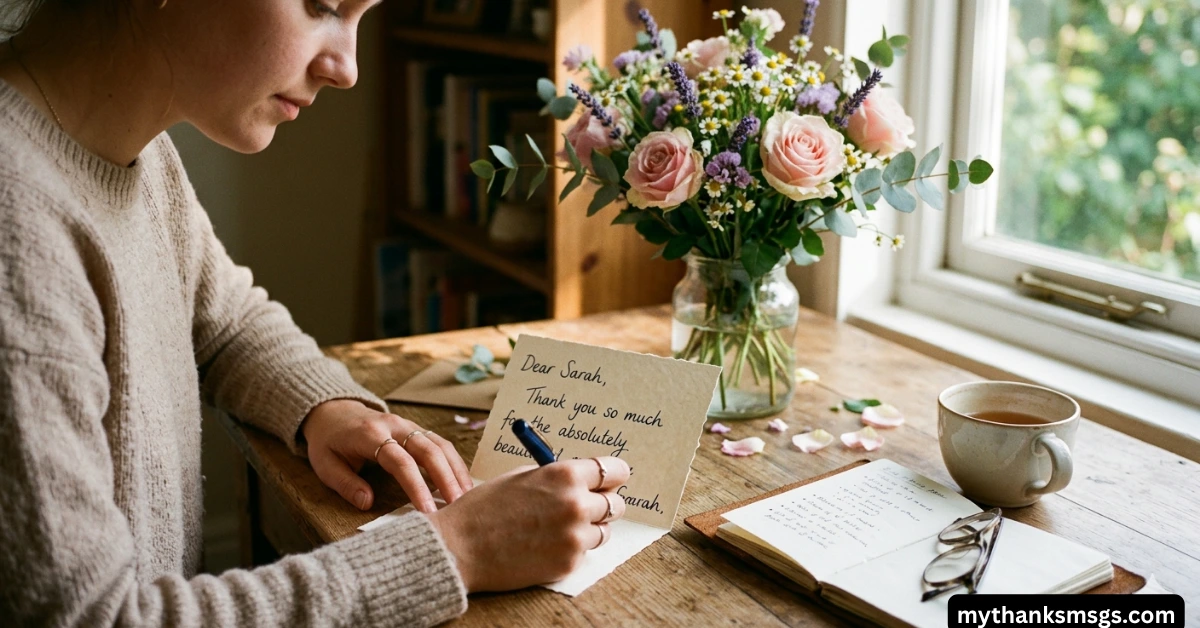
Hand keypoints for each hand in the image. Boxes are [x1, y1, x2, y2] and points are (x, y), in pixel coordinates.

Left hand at [301, 399, 472, 512]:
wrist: (332, 411)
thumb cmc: (329, 442)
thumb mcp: (325, 465)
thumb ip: (346, 484)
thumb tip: (367, 504)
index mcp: (370, 435)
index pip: (400, 462)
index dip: (416, 487)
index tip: (427, 511)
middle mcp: (394, 426)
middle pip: (429, 450)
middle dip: (446, 479)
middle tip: (457, 506)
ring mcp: (408, 424)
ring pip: (440, 444)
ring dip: (456, 470)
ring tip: (466, 496)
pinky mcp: (416, 428)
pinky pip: (440, 443)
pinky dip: (453, 462)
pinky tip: (461, 481)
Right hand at [426, 457, 629, 591]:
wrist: (460, 546)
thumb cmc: (487, 507)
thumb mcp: (524, 476)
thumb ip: (559, 477)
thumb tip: (587, 479)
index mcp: (566, 476)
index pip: (615, 470)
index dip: (612, 475)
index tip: (610, 480)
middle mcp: (576, 505)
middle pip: (616, 504)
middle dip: (603, 504)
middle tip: (585, 506)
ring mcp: (574, 538)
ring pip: (603, 531)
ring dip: (587, 529)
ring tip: (557, 527)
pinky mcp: (568, 564)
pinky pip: (582, 553)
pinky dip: (569, 549)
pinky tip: (543, 545)